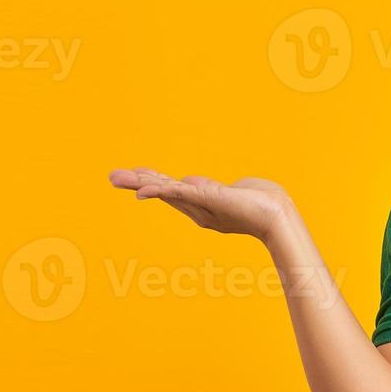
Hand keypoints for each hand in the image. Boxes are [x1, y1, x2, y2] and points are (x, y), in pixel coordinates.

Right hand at [109, 167, 293, 243]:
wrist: (278, 216)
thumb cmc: (263, 202)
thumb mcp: (232, 191)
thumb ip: (211, 189)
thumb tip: (191, 181)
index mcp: (202, 205)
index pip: (172, 191)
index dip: (152, 182)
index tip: (134, 175)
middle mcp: (198, 209)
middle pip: (162, 192)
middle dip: (137, 183)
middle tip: (112, 177)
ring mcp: (201, 206)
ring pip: (165, 192)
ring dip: (140, 184)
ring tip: (117, 178)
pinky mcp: (208, 200)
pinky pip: (179, 194)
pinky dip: (160, 191)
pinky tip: (143, 191)